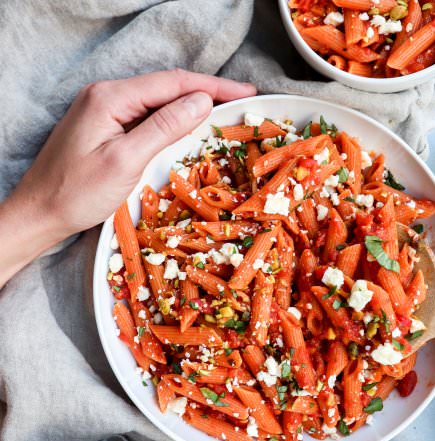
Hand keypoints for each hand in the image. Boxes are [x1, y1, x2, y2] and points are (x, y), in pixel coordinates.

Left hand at [0, 69, 255, 285]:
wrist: (40, 212)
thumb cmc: (77, 192)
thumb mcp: (125, 160)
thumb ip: (163, 127)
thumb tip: (202, 101)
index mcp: (111, 97)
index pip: (174, 83)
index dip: (214, 86)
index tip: (246, 92)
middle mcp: (108, 95)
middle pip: (168, 87)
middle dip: (208, 92)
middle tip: (242, 101)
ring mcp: (106, 110)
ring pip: (159, 102)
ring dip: (193, 106)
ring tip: (225, 112)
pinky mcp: (107, 127)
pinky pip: (148, 117)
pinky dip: (174, 120)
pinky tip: (190, 126)